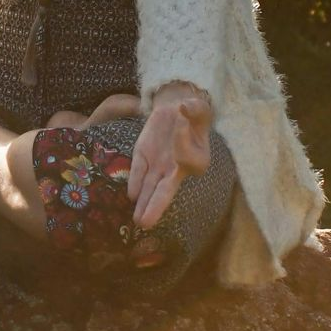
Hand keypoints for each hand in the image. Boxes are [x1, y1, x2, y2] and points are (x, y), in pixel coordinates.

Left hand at [128, 87, 212, 229]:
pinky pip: (138, 171)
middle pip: (166, 190)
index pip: (188, 160)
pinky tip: (131, 196)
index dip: (183, 144)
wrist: (176, 110)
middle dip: (155, 206)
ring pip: (150, 187)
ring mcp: (159, 165)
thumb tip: (184, 107)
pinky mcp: (143, 155)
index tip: (181, 125)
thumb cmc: (193, 113)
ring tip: (137, 222)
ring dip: (143, 203)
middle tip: (146, 223)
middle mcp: (177, 168)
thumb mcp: (198, 107)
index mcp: (197, 159)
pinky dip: (135, 182)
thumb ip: (195, 108)